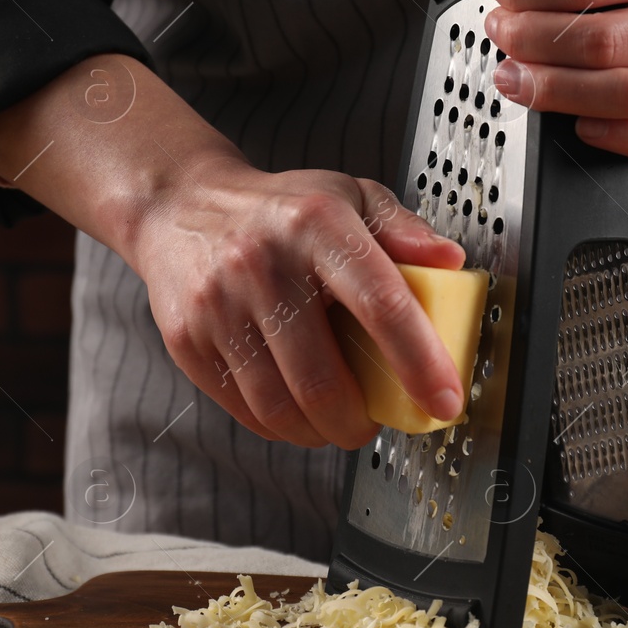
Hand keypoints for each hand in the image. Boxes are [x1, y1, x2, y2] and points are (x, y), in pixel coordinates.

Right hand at [131, 156, 466, 448]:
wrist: (179, 206)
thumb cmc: (278, 209)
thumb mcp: (347, 195)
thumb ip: (402, 228)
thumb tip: (448, 263)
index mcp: (316, 224)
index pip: (379, 304)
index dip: (419, 363)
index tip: (444, 401)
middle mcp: (262, 263)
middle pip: (322, 379)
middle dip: (358, 423)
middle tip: (370, 422)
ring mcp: (218, 305)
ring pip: (280, 407)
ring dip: (319, 432)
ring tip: (333, 421)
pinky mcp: (187, 340)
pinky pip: (244, 409)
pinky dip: (279, 425)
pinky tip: (292, 408)